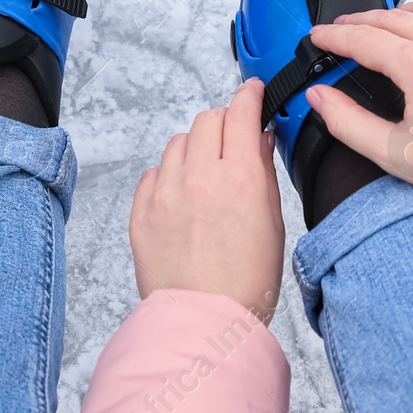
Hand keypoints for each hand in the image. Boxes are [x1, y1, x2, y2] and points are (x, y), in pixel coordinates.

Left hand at [129, 79, 285, 321]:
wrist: (205, 322)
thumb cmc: (245, 282)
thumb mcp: (272, 222)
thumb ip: (263, 172)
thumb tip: (259, 139)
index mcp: (239, 177)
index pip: (241, 113)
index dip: (249, 95)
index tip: (252, 91)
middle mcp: (199, 177)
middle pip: (207, 120)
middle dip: (223, 122)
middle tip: (232, 140)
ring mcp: (165, 193)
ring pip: (178, 142)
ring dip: (194, 148)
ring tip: (206, 175)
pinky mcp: (141, 211)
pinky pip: (153, 173)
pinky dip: (168, 176)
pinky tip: (182, 197)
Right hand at [304, 0, 412, 228]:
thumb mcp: (396, 156)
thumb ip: (347, 122)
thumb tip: (320, 96)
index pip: (363, 38)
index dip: (334, 36)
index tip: (320, 36)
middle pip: (392, 17)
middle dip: (361, 21)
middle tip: (344, 31)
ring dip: (399, 14)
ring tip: (383, 26)